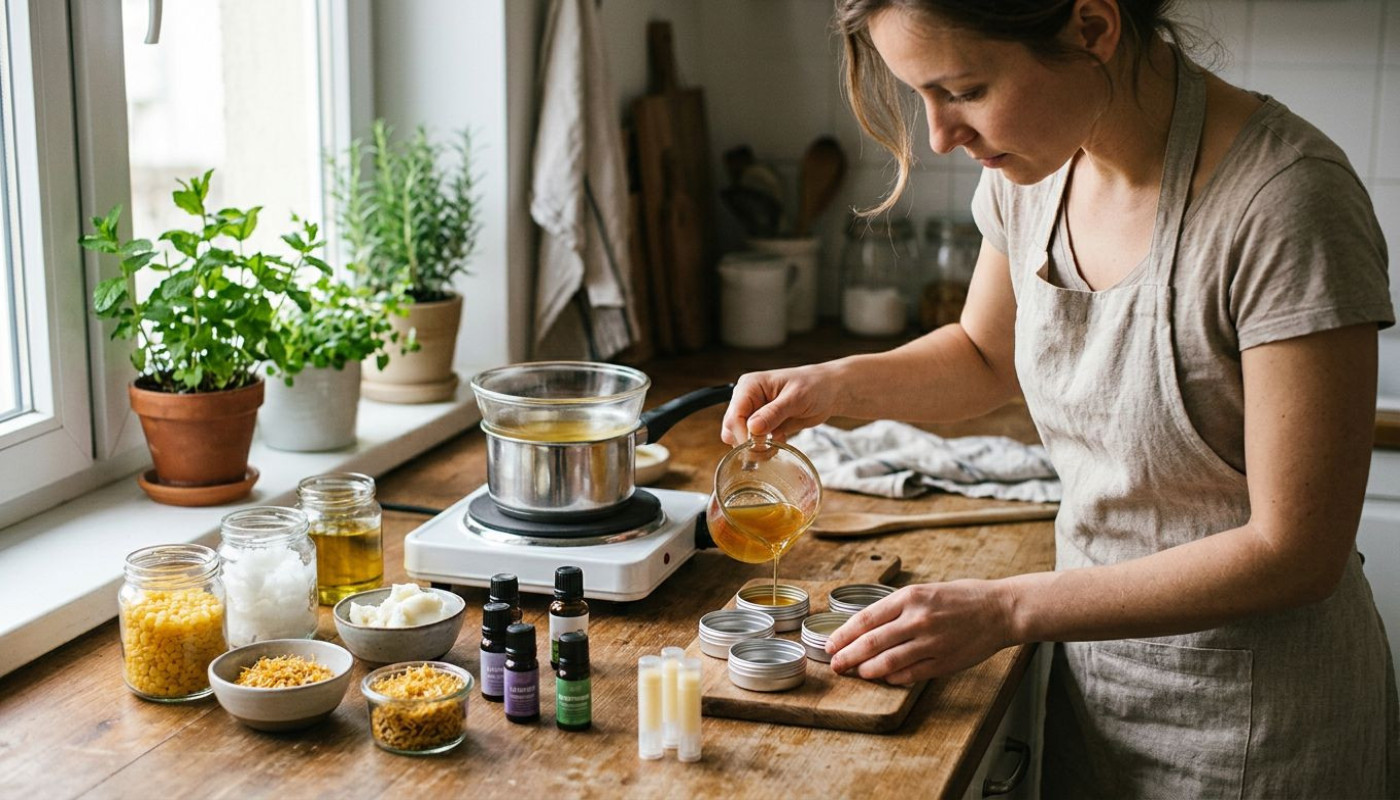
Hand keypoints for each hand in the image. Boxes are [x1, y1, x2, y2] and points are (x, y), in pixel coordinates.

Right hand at [720, 363, 843, 444]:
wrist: (828, 392)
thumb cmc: (814, 386)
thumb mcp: (796, 398)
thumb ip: (774, 413)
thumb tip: (752, 427)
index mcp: (750, 386)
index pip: (734, 415)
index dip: (742, 434)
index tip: (758, 447)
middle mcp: (746, 399)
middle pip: (732, 428)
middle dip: (747, 444)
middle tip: (768, 450)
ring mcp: (753, 413)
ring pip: (739, 438)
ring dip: (754, 448)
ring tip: (775, 446)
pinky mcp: (761, 425)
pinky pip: (753, 443)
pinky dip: (764, 449)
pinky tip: (780, 441)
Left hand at [826, 580, 1013, 684]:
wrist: (1000, 610)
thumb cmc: (962, 598)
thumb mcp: (925, 591)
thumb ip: (897, 608)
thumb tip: (867, 626)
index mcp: (910, 597)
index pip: (865, 619)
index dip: (843, 635)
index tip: (830, 644)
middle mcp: (917, 620)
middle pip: (871, 643)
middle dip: (847, 656)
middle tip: (834, 665)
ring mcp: (930, 643)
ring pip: (887, 663)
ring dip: (866, 670)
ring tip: (856, 673)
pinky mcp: (943, 663)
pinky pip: (909, 674)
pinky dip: (892, 677)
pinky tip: (884, 677)